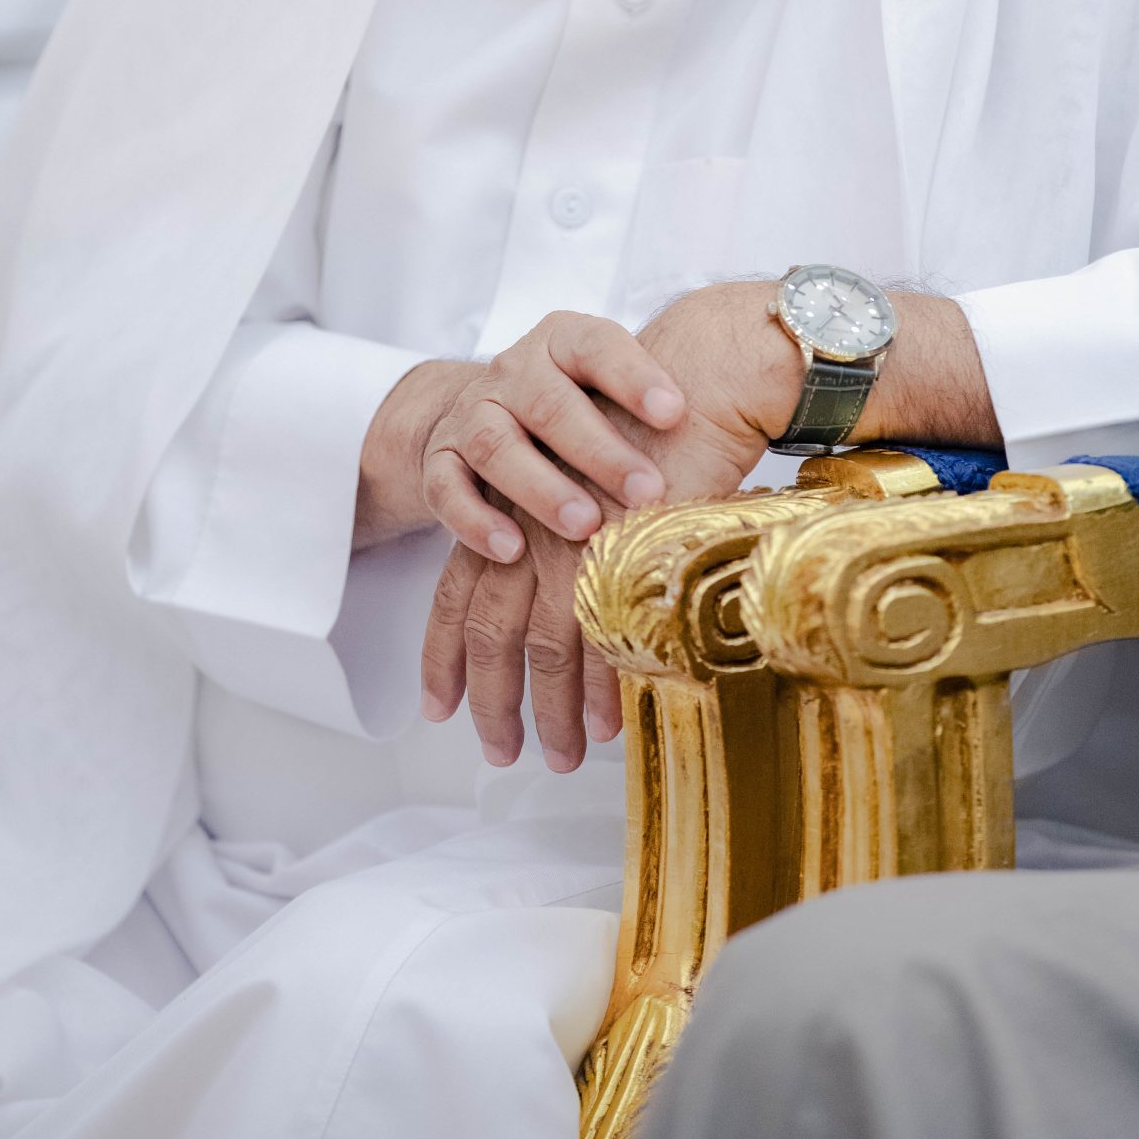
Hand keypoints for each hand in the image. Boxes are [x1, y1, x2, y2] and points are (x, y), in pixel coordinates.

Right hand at [354, 311, 685, 561]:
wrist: (486, 408)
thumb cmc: (578, 405)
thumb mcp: (612, 390)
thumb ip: (656, 409)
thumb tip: (735, 441)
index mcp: (563, 341)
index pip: (598, 347)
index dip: (636, 376)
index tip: (677, 413)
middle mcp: (513, 369)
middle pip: (550, 403)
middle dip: (600, 450)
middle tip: (647, 492)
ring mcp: (472, 412)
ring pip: (498, 444)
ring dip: (542, 487)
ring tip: (585, 526)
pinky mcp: (440, 459)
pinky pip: (447, 487)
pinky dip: (476, 519)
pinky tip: (511, 548)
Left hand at [419, 281, 803, 767]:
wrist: (699, 381)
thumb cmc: (649, 429)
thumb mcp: (584, 481)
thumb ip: (561, 543)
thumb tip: (557, 609)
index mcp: (508, 508)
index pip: (453, 596)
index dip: (443, 657)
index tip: (440, 708)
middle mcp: (525, 525)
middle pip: (488, 632)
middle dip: (492, 702)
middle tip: (500, 753)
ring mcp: (569, 542)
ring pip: (543, 648)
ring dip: (551, 712)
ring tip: (562, 757)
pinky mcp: (616, 554)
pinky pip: (597, 640)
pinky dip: (601, 690)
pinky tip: (606, 725)